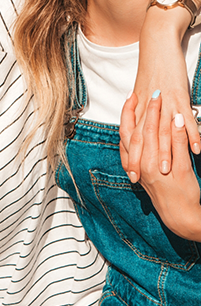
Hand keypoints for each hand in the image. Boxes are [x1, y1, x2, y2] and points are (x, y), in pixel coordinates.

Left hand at [120, 1, 200, 181]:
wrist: (157, 46)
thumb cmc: (150, 70)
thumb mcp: (142, 92)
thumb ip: (141, 111)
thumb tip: (140, 128)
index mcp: (137, 108)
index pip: (132, 137)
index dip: (132, 155)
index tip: (132, 174)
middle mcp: (148, 108)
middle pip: (145, 139)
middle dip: (146, 160)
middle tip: (148, 180)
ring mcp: (163, 103)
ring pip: (164, 132)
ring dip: (167, 152)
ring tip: (171, 172)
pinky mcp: (178, 95)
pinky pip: (186, 118)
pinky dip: (192, 134)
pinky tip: (197, 150)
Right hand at [130, 92, 200, 241]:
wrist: (178, 214)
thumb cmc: (164, 191)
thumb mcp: (146, 171)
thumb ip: (142, 152)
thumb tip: (141, 133)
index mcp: (134, 161)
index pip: (126, 132)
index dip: (127, 112)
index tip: (131, 96)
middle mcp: (143, 163)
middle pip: (140, 130)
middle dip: (144, 108)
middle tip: (149, 90)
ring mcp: (159, 167)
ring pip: (155, 136)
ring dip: (157, 115)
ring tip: (161, 97)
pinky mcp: (178, 170)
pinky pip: (176, 147)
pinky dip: (177, 131)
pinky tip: (179, 117)